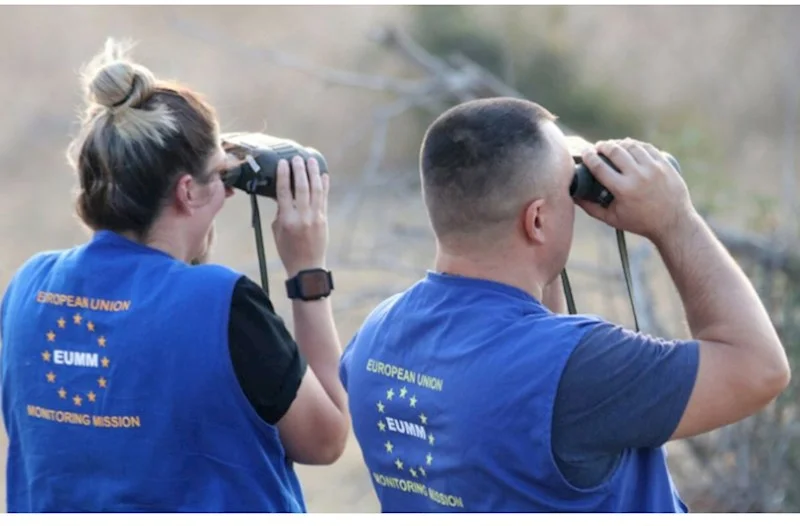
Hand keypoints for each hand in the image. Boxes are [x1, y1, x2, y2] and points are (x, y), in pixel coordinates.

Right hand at [271, 156, 329, 277]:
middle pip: (301, 188)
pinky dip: (324, 186)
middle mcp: (302, 216)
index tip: (283, 162)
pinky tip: (324, 175)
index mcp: (286, 220)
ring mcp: (315, 217)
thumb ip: (280, 212)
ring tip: (312, 160)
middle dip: (300, 170)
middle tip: (298, 157)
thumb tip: (282, 194)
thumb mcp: (277, 231)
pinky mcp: (324, 219)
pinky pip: (324, 199)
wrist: (307, 267)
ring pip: (315, 190)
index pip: (284, 192)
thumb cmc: (288, 250)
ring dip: (313, 173)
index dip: (284, 175)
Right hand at [577, 138, 694, 241]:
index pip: (599, 166)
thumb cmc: (640, 223)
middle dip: (603, 146)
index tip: (584, 152)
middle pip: (615, 151)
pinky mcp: (665, 164)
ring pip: (631, 146)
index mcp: (623, 190)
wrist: (673, 222)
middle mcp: (638, 176)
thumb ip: (590, 208)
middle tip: (598, 147)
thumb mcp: (612, 219)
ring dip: (619, 143)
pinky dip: (635, 144)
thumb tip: (573, 196)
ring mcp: (653, 168)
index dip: (589, 156)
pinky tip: (629, 145)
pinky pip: (647, 147)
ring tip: (613, 145)